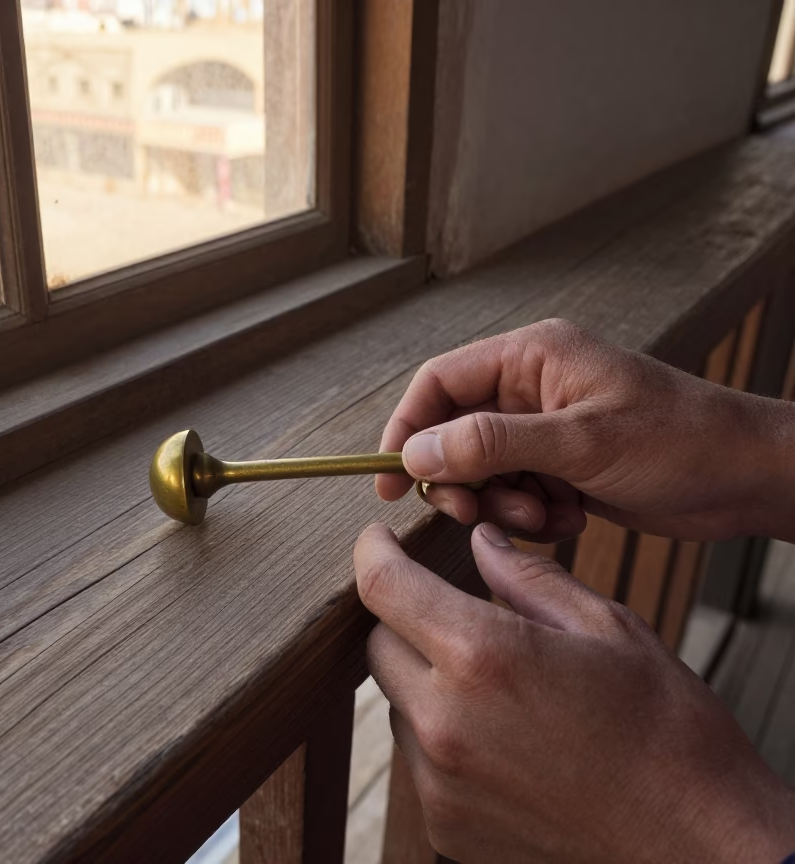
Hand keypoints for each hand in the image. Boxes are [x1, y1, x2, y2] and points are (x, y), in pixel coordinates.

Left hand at [356, 522, 794, 862]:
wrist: (700, 848)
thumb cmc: (668, 733)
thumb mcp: (611, 629)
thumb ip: (530, 581)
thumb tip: (482, 544)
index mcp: (483, 657)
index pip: (383, 587)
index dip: (372, 552)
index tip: (378, 541)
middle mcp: (445, 721)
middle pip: (378, 646)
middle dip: (406, 620)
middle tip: (456, 617)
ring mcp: (440, 781)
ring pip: (397, 704)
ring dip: (427, 683)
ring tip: (501, 692)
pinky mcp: (446, 825)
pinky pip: (420, 761)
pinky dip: (445, 739)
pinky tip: (505, 742)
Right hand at [377, 318, 794, 542]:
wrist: (748, 479)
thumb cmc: (680, 442)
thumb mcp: (581, 442)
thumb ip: (493, 443)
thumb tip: (417, 452)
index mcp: (531, 357)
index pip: (439, 384)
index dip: (406, 429)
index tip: (389, 480)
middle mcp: (531, 388)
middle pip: (454, 433)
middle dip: (462, 479)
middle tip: (476, 512)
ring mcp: (546, 429)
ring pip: (483, 471)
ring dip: (501, 503)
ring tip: (544, 515)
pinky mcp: (562, 466)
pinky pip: (516, 493)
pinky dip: (532, 515)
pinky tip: (571, 518)